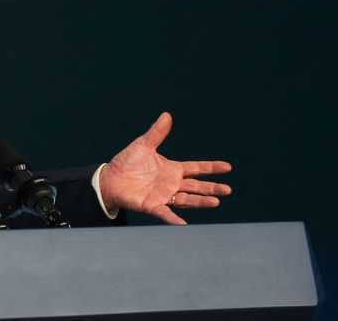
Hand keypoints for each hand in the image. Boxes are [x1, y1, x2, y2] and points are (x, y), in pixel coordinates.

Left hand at [99, 111, 231, 224]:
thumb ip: (156, 133)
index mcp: (172, 169)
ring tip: (215, 202)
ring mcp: (163, 195)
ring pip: (187, 199)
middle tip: (227, 190)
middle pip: (196, 186)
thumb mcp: (143, 145)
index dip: (211, 168)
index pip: (196, 168)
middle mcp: (172, 184)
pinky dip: (173, 218)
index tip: (227, 167)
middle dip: (212, 188)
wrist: (109, 178)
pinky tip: (183, 223)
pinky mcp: (152, 205)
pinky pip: (164, 213)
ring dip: (200, 201)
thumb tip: (167, 115)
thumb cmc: (127, 162)